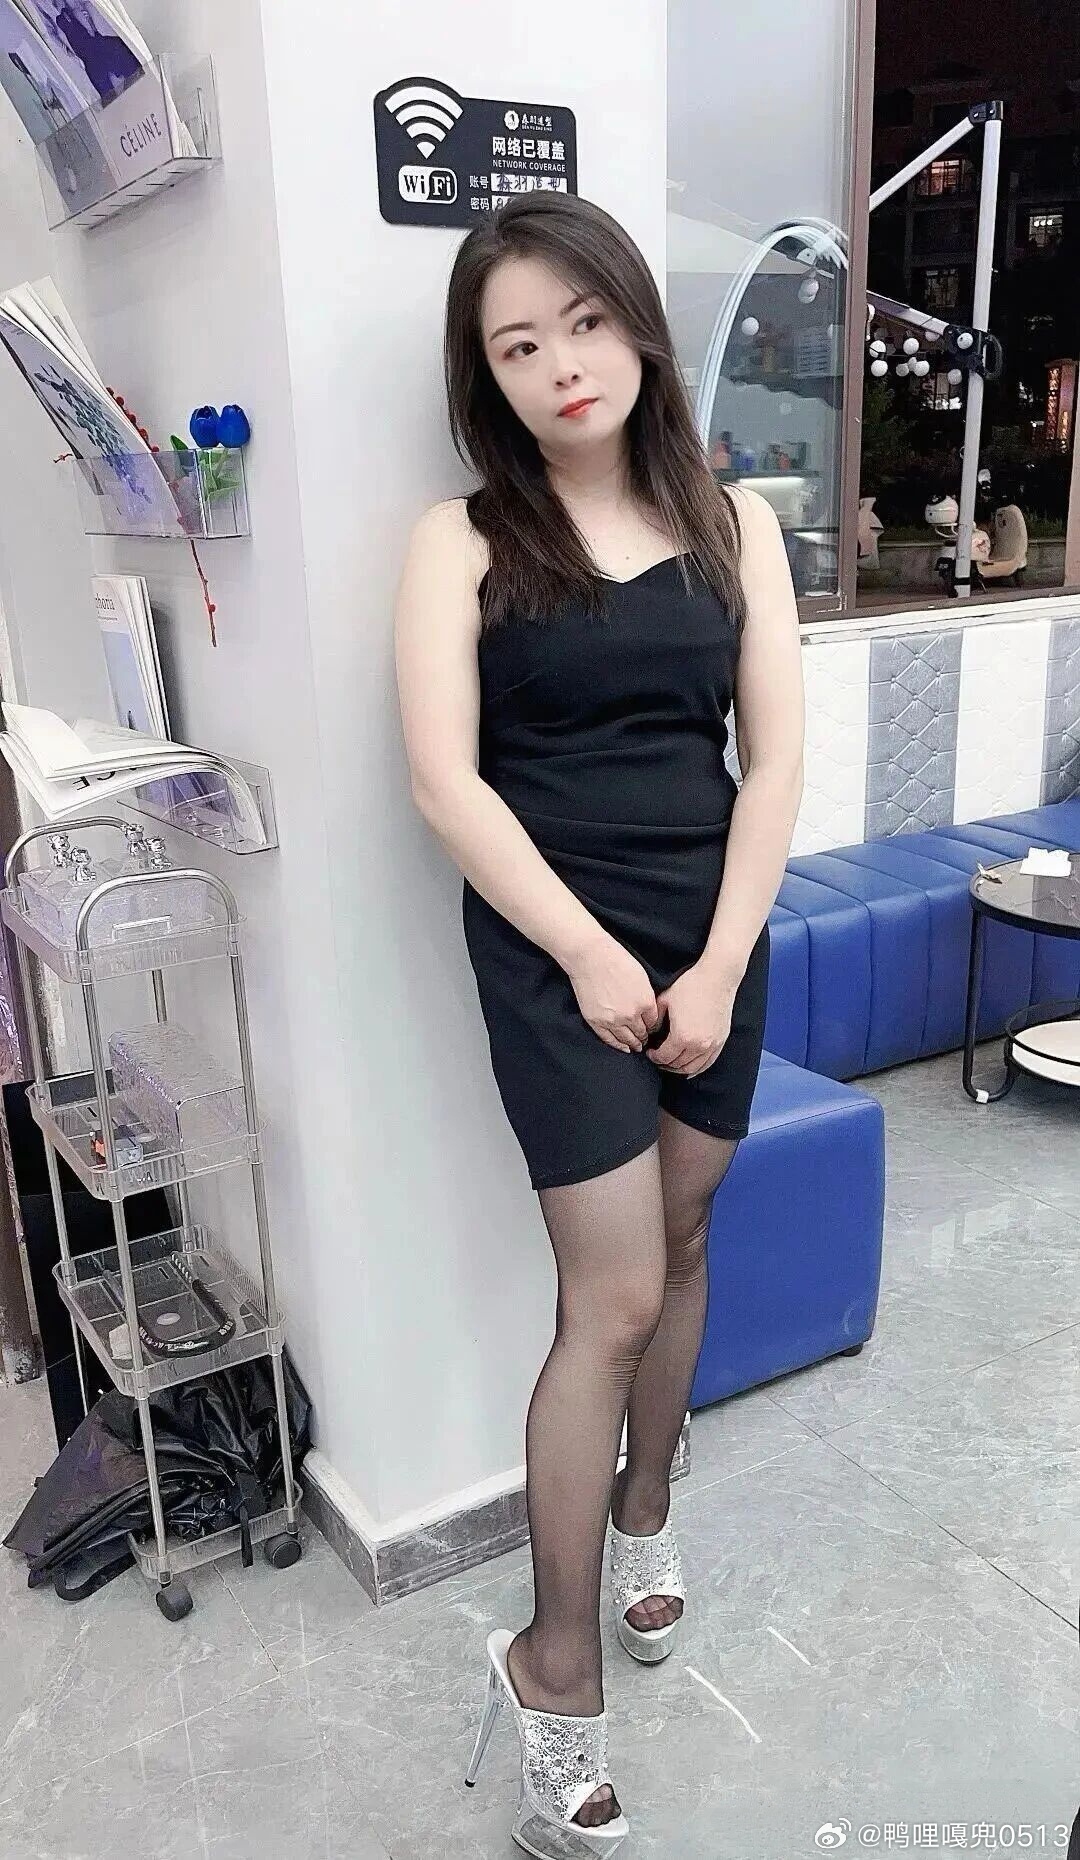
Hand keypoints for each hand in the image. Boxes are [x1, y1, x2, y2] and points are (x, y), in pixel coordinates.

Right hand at [565, 932, 661, 1053]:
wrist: (590, 957)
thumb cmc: (616, 960)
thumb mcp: (641, 977)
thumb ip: (646, 996)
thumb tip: (648, 1011)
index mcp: (645, 1002)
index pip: (653, 1023)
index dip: (653, 1027)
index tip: (651, 1029)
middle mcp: (631, 1015)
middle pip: (641, 1033)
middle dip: (644, 1037)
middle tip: (645, 1040)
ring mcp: (612, 1020)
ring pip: (627, 1039)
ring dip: (633, 1044)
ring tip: (636, 1046)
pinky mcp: (596, 1021)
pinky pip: (609, 1039)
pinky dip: (617, 1046)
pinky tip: (623, 1048)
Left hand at [644, 960, 737, 1076]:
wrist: (717, 977)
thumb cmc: (691, 986)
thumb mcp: (665, 1001)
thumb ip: (655, 1020)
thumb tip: (649, 1032)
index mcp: (682, 1037)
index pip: (664, 1057)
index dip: (654, 1057)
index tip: (650, 1052)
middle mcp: (698, 1045)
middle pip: (677, 1065)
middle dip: (664, 1063)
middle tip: (658, 1057)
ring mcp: (712, 1044)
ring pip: (692, 1068)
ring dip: (679, 1068)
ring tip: (671, 1062)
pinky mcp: (720, 1041)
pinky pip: (707, 1063)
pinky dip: (696, 1068)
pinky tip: (689, 1068)